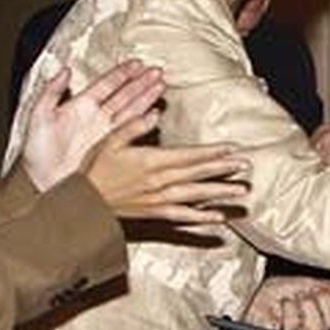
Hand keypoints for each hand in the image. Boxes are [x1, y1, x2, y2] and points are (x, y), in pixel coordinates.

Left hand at [19, 60, 165, 190]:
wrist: (42, 182)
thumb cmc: (38, 154)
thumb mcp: (39, 117)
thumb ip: (51, 91)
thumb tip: (65, 70)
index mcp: (80, 106)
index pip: (105, 84)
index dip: (121, 73)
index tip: (136, 63)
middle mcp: (97, 118)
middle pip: (124, 95)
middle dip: (141, 82)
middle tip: (157, 71)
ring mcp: (107, 133)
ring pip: (132, 110)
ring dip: (147, 97)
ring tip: (161, 85)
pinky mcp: (113, 148)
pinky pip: (132, 132)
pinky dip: (145, 123)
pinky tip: (155, 114)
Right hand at [84, 123, 249, 223]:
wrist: (83, 203)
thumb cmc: (94, 169)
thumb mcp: (110, 140)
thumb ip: (133, 125)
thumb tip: (155, 111)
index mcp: (151, 161)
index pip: (188, 155)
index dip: (212, 152)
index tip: (232, 148)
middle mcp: (159, 182)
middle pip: (198, 174)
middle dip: (224, 170)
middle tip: (246, 166)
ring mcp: (159, 200)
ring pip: (195, 196)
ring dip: (220, 193)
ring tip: (241, 191)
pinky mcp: (155, 214)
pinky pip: (182, 217)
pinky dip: (202, 218)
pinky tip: (219, 218)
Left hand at [243, 276, 329, 329]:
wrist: (249, 302)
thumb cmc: (271, 294)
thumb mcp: (300, 282)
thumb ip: (324, 285)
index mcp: (322, 314)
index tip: (329, 292)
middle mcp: (313, 328)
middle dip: (320, 300)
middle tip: (307, 294)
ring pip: (316, 324)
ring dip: (302, 305)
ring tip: (292, 301)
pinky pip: (295, 324)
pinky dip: (287, 309)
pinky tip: (282, 308)